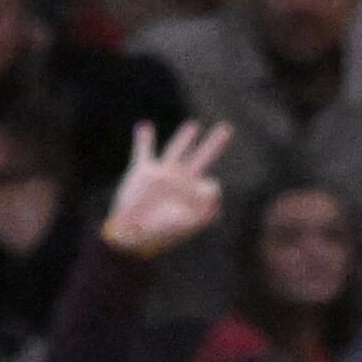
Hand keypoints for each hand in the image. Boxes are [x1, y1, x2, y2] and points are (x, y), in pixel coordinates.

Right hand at [102, 117, 234, 259]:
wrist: (134, 234)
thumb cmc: (162, 233)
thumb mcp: (188, 224)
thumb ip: (205, 212)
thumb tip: (216, 193)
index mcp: (195, 195)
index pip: (211, 185)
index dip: (210, 190)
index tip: (206, 197)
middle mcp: (182, 181)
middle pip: (202, 157)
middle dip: (215, 143)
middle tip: (227, 128)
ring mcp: (163, 175)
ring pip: (176, 149)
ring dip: (185, 137)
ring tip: (194, 126)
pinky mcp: (143, 171)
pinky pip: (143, 150)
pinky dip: (143, 139)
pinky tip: (145, 126)